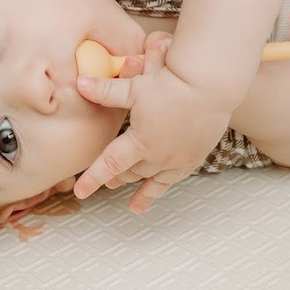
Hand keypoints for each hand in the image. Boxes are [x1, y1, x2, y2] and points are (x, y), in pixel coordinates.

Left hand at [74, 32, 232, 212]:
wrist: (209, 85)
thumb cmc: (171, 84)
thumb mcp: (134, 88)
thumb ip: (106, 91)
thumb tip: (80, 84)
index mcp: (140, 142)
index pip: (110, 165)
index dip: (93, 179)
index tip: (81, 192)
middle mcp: (159, 155)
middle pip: (132, 172)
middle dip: (118, 178)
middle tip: (108, 184)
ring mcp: (179, 157)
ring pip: (156, 180)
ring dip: (143, 192)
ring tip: (135, 205)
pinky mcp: (196, 154)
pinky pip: (178, 175)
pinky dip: (168, 183)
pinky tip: (165, 184)